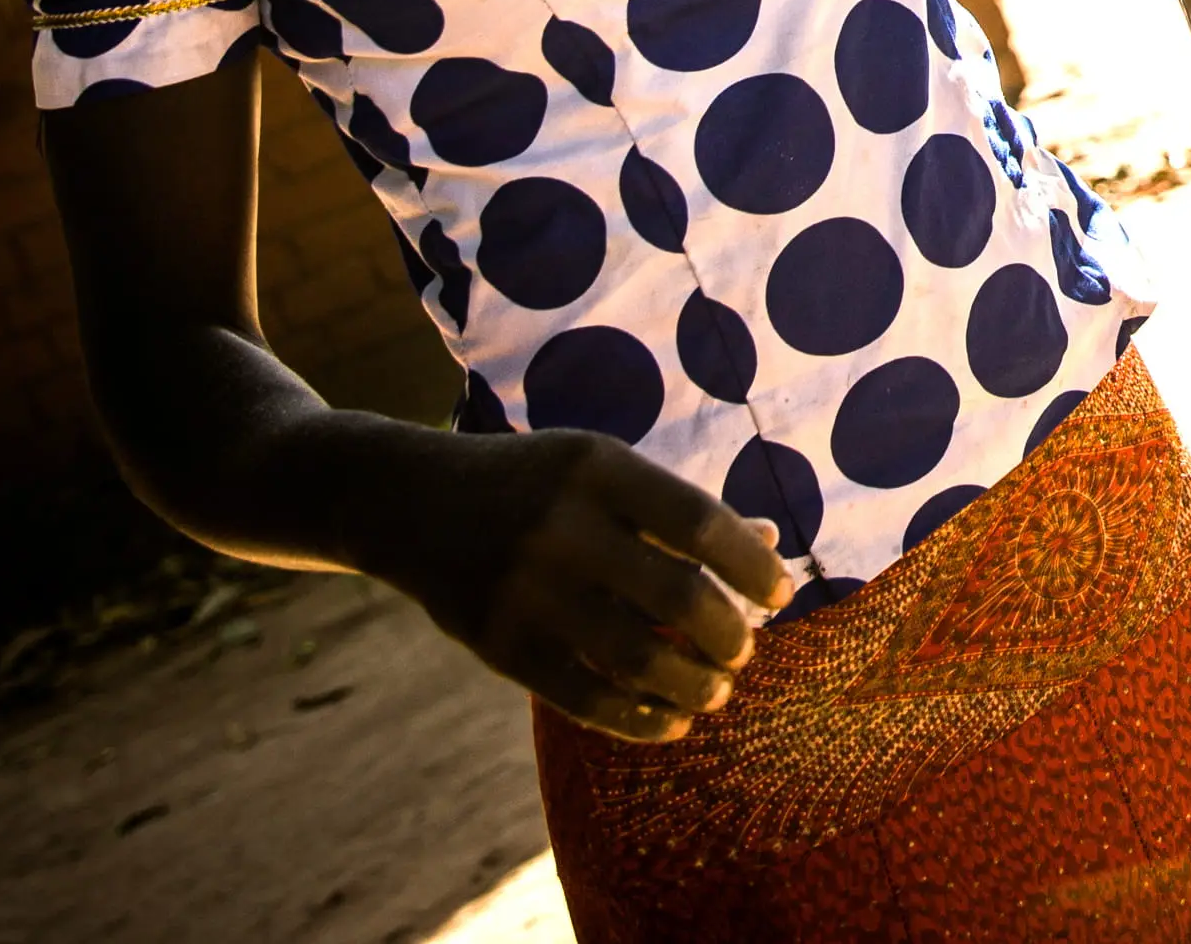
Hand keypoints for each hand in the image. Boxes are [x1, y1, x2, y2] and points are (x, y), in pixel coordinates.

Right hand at [386, 428, 790, 740]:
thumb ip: (678, 509)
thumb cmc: (536, 484)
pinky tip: (672, 722)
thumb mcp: (602, 470)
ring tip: (716, 691)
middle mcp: (563, 526)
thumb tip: (768, 546)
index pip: (699, 523)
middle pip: (676, 597)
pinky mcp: (499, 645)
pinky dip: (639, 718)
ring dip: (693, 684)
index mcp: (598, 468)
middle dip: (728, 635)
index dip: (751, 567)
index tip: (782, 596)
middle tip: (744, 650)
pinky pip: (583, 697)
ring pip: (635, 657)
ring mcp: (526, 590)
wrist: (409, 502)